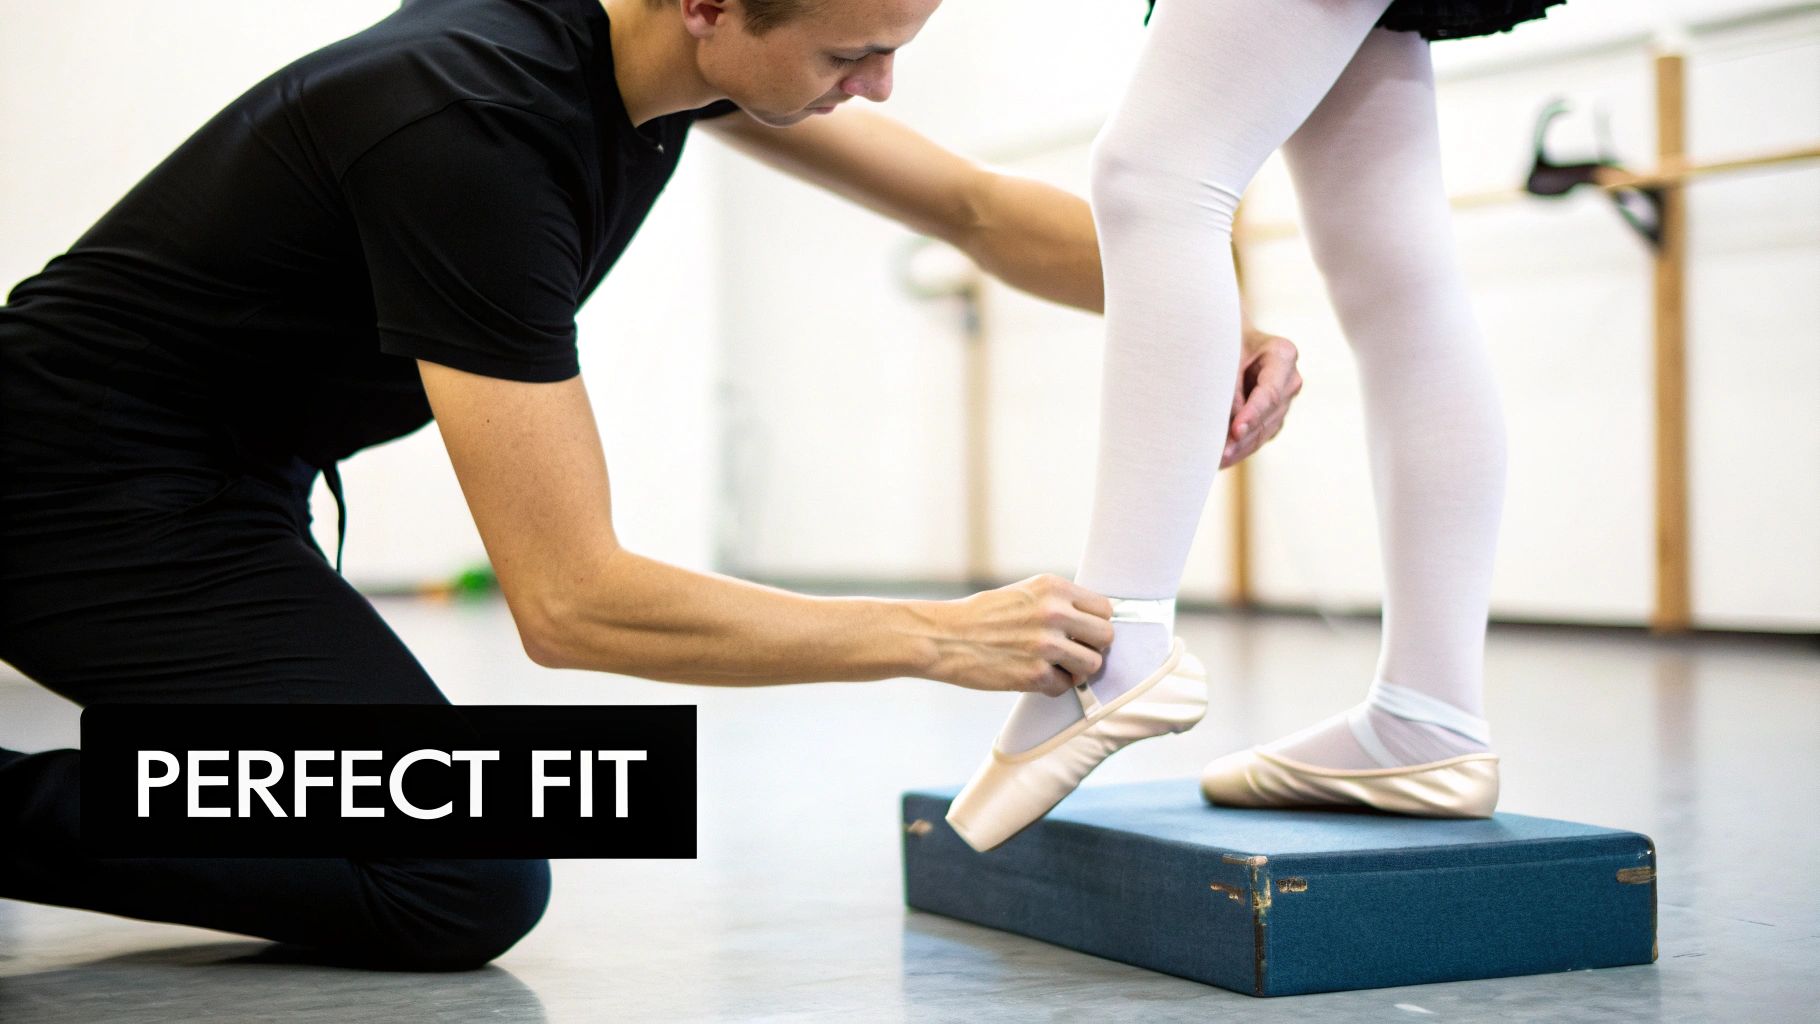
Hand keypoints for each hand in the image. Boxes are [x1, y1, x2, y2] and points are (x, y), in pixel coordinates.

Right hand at [919, 575, 1113, 695]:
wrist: (944, 637)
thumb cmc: (982, 616)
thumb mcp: (1025, 593)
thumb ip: (1059, 602)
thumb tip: (1093, 622)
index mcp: (1054, 588)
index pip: (1105, 609)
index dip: (1095, 624)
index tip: (1082, 633)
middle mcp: (1055, 612)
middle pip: (1106, 636)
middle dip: (1092, 647)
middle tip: (1072, 651)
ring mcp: (1047, 645)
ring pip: (1092, 664)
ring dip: (1075, 670)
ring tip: (1053, 666)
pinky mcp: (1035, 674)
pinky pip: (1065, 686)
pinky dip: (1051, 685)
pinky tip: (1031, 675)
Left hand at [1222, 329, 1302, 468]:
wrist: (1233, 338)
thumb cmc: (1226, 340)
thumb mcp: (1225, 354)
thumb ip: (1229, 386)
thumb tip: (1231, 426)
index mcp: (1283, 354)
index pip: (1269, 392)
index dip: (1252, 414)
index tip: (1235, 431)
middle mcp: (1290, 379)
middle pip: (1268, 416)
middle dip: (1243, 437)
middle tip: (1218, 456)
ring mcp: (1285, 400)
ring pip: (1264, 431)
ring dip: (1241, 448)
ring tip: (1215, 463)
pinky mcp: (1274, 416)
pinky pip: (1259, 437)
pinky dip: (1241, 448)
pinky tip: (1221, 461)